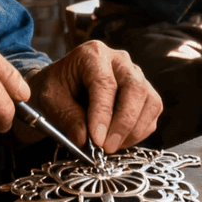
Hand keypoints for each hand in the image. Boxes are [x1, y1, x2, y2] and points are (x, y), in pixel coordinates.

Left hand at [25, 41, 161, 154]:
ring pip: (150, 102)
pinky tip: (118, 141)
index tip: (96, 139)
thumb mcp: (50, 100)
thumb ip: (66, 117)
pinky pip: (152, 114)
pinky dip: (138, 133)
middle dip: (123, 123)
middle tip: (107, 147)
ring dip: (133, 130)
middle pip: (135, 89)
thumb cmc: (56, 88)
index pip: (105, 83)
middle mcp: (120, 60)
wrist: (62, 85)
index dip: (103, 113)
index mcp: (93, 54)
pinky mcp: (145, 93)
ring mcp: (136, 75)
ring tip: (110, 147)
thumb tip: (83, 140)